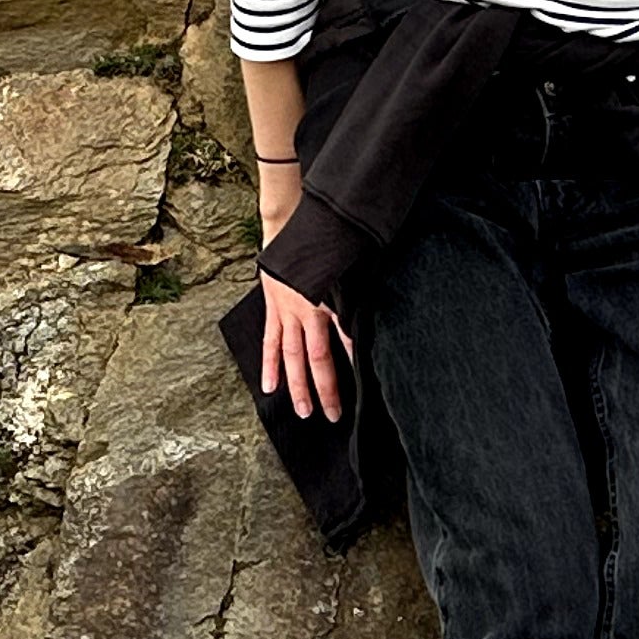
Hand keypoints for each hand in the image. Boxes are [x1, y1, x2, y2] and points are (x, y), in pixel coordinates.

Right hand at [251, 157, 348, 413]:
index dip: (353, 363)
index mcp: (326, 300)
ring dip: (296, 385)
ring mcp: (285, 312)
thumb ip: (354, 295)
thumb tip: (370, 320)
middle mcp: (305, 310)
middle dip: (324, 388)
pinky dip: (269, 365)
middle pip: (316, 357)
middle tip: (332, 415)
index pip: (344, 338)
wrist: (289, 223)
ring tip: (303, 411)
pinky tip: (268, 386)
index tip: (363, 388)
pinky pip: (270, 342)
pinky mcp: (272, 309)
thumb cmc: (322, 246)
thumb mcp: (344, 268)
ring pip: (291, 356)